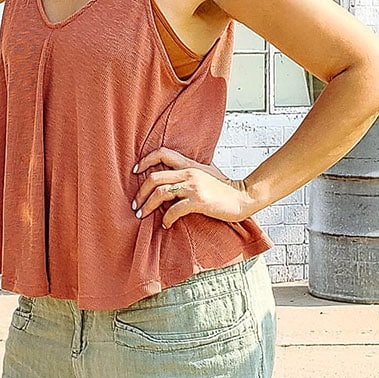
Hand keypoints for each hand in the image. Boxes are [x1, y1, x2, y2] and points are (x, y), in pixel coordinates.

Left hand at [133, 147, 261, 227]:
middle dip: (140, 192)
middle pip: (154, 177)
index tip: (135, 172)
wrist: (243, 197)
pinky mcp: (199, 201)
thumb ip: (191, 170)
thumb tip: (174, 173)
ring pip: (160, 193)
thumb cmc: (225, 187)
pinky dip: (166, 218)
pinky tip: (165, 224)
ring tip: (142, 215)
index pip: (162, 153)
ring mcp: (194, 186)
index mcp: (189, 164)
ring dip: (148, 206)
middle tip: (135, 205)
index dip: (145, 160)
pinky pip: (174, 210)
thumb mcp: (207, 172)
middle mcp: (189, 173)